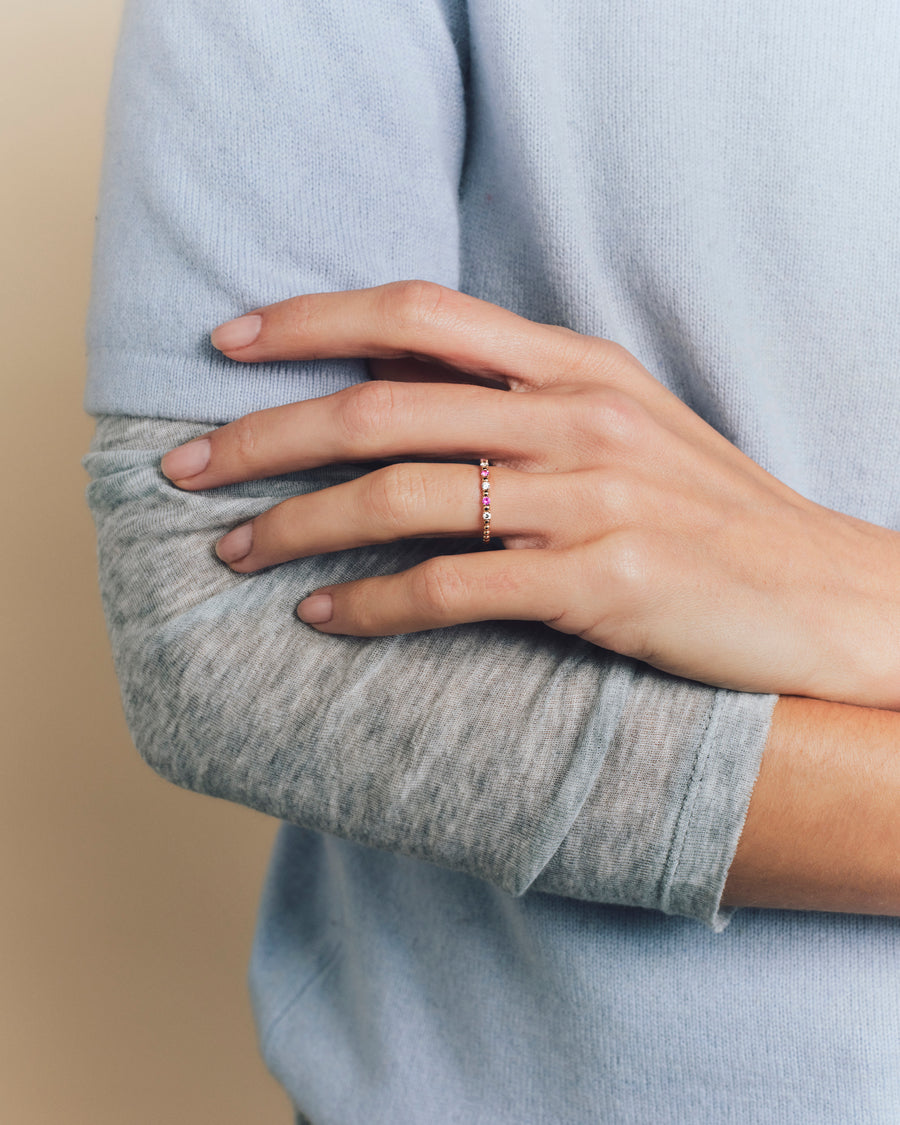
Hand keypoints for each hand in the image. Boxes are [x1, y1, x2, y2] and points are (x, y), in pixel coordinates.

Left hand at [161, 282, 899, 708]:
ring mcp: (590, 500)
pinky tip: (322, 620)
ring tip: (234, 552)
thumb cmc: (710, 513)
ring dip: (296, 526)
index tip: (227, 345)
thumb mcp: (620, 430)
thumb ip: (520, 405)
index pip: (417, 315)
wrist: (823, 595)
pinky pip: (450, 590)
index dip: (310, 321)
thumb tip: (401, 402)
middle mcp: (575, 418)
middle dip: (264, 434)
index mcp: (575, 366)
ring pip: (400, 499)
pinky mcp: (602, 583)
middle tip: (187, 468)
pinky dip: (370, 606)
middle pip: (381, 407)